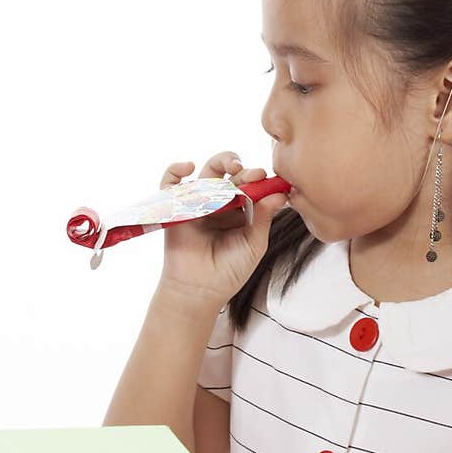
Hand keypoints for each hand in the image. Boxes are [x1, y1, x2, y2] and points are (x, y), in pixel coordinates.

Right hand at [157, 151, 289, 308]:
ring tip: (233, 165)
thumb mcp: (253, 244)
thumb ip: (264, 218)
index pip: (250, 186)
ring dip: (220, 162)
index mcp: (240, 211)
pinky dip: (175, 170)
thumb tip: (280, 193)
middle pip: (230, 174)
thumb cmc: (229, 271)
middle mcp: (220, 203)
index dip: (259, 179)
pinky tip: (188, 166)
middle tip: (253, 174)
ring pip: (207, 172)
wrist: (200, 290)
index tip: (267, 178)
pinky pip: (171, 183)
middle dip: (243, 168)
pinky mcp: (175, 207)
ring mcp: (198, 204)